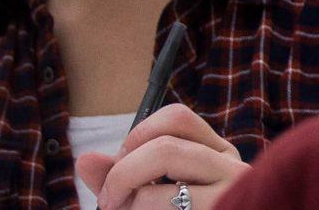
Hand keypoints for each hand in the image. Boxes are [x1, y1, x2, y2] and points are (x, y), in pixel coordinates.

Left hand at [74, 105, 245, 209]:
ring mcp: (233, 195)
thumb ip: (120, 177)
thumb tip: (85, 160)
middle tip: (111, 202)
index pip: (177, 118)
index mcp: (219, 155)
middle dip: (122, 173)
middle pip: (164, 146)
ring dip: (130, 200)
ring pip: (160, 185)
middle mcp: (233, 169)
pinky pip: (159, 209)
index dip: (137, 136)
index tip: (123, 165)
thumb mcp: (152, 197)